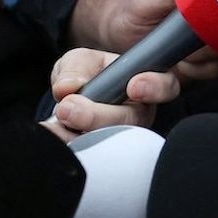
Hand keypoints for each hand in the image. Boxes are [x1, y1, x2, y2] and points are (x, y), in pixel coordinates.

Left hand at [40, 47, 178, 142]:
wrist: (72, 98)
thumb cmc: (87, 73)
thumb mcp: (80, 61)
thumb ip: (76, 68)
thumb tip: (68, 88)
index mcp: (146, 81)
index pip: (164, 85)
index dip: (154, 87)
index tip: (133, 87)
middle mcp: (141, 111)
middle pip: (134, 120)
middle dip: (99, 116)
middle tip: (67, 108)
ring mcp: (126, 135)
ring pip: (113, 142)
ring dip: (79, 135)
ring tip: (54, 124)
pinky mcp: (106, 154)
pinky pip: (94, 156)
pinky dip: (69, 145)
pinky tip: (53, 133)